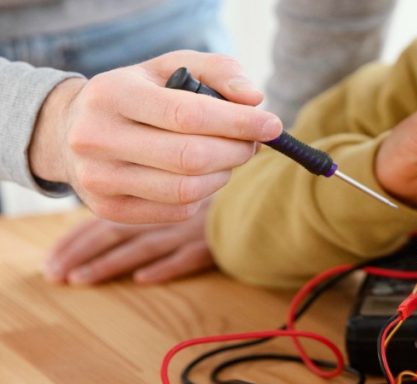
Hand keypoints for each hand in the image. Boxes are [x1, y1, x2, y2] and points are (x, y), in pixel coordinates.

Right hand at [28, 51, 282, 223]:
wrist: (72, 129)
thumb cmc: (141, 93)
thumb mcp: (172, 66)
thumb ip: (219, 72)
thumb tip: (254, 100)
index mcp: (113, 94)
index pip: (187, 115)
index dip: (238, 123)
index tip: (272, 125)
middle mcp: (97, 137)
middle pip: (190, 157)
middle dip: (236, 151)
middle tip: (254, 144)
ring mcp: (98, 178)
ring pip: (186, 190)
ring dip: (223, 175)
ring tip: (228, 157)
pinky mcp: (108, 209)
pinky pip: (177, 211)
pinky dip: (202, 195)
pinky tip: (201, 175)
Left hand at [44, 200, 213, 284]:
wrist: (260, 200)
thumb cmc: (218, 206)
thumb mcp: (181, 206)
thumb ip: (153, 216)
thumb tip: (116, 248)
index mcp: (154, 205)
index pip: (105, 221)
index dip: (76, 240)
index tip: (52, 261)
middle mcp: (166, 216)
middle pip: (116, 233)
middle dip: (80, 254)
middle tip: (54, 275)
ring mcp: (190, 232)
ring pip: (144, 246)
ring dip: (110, 263)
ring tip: (81, 280)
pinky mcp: (215, 245)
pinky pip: (189, 257)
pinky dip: (167, 267)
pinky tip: (144, 278)